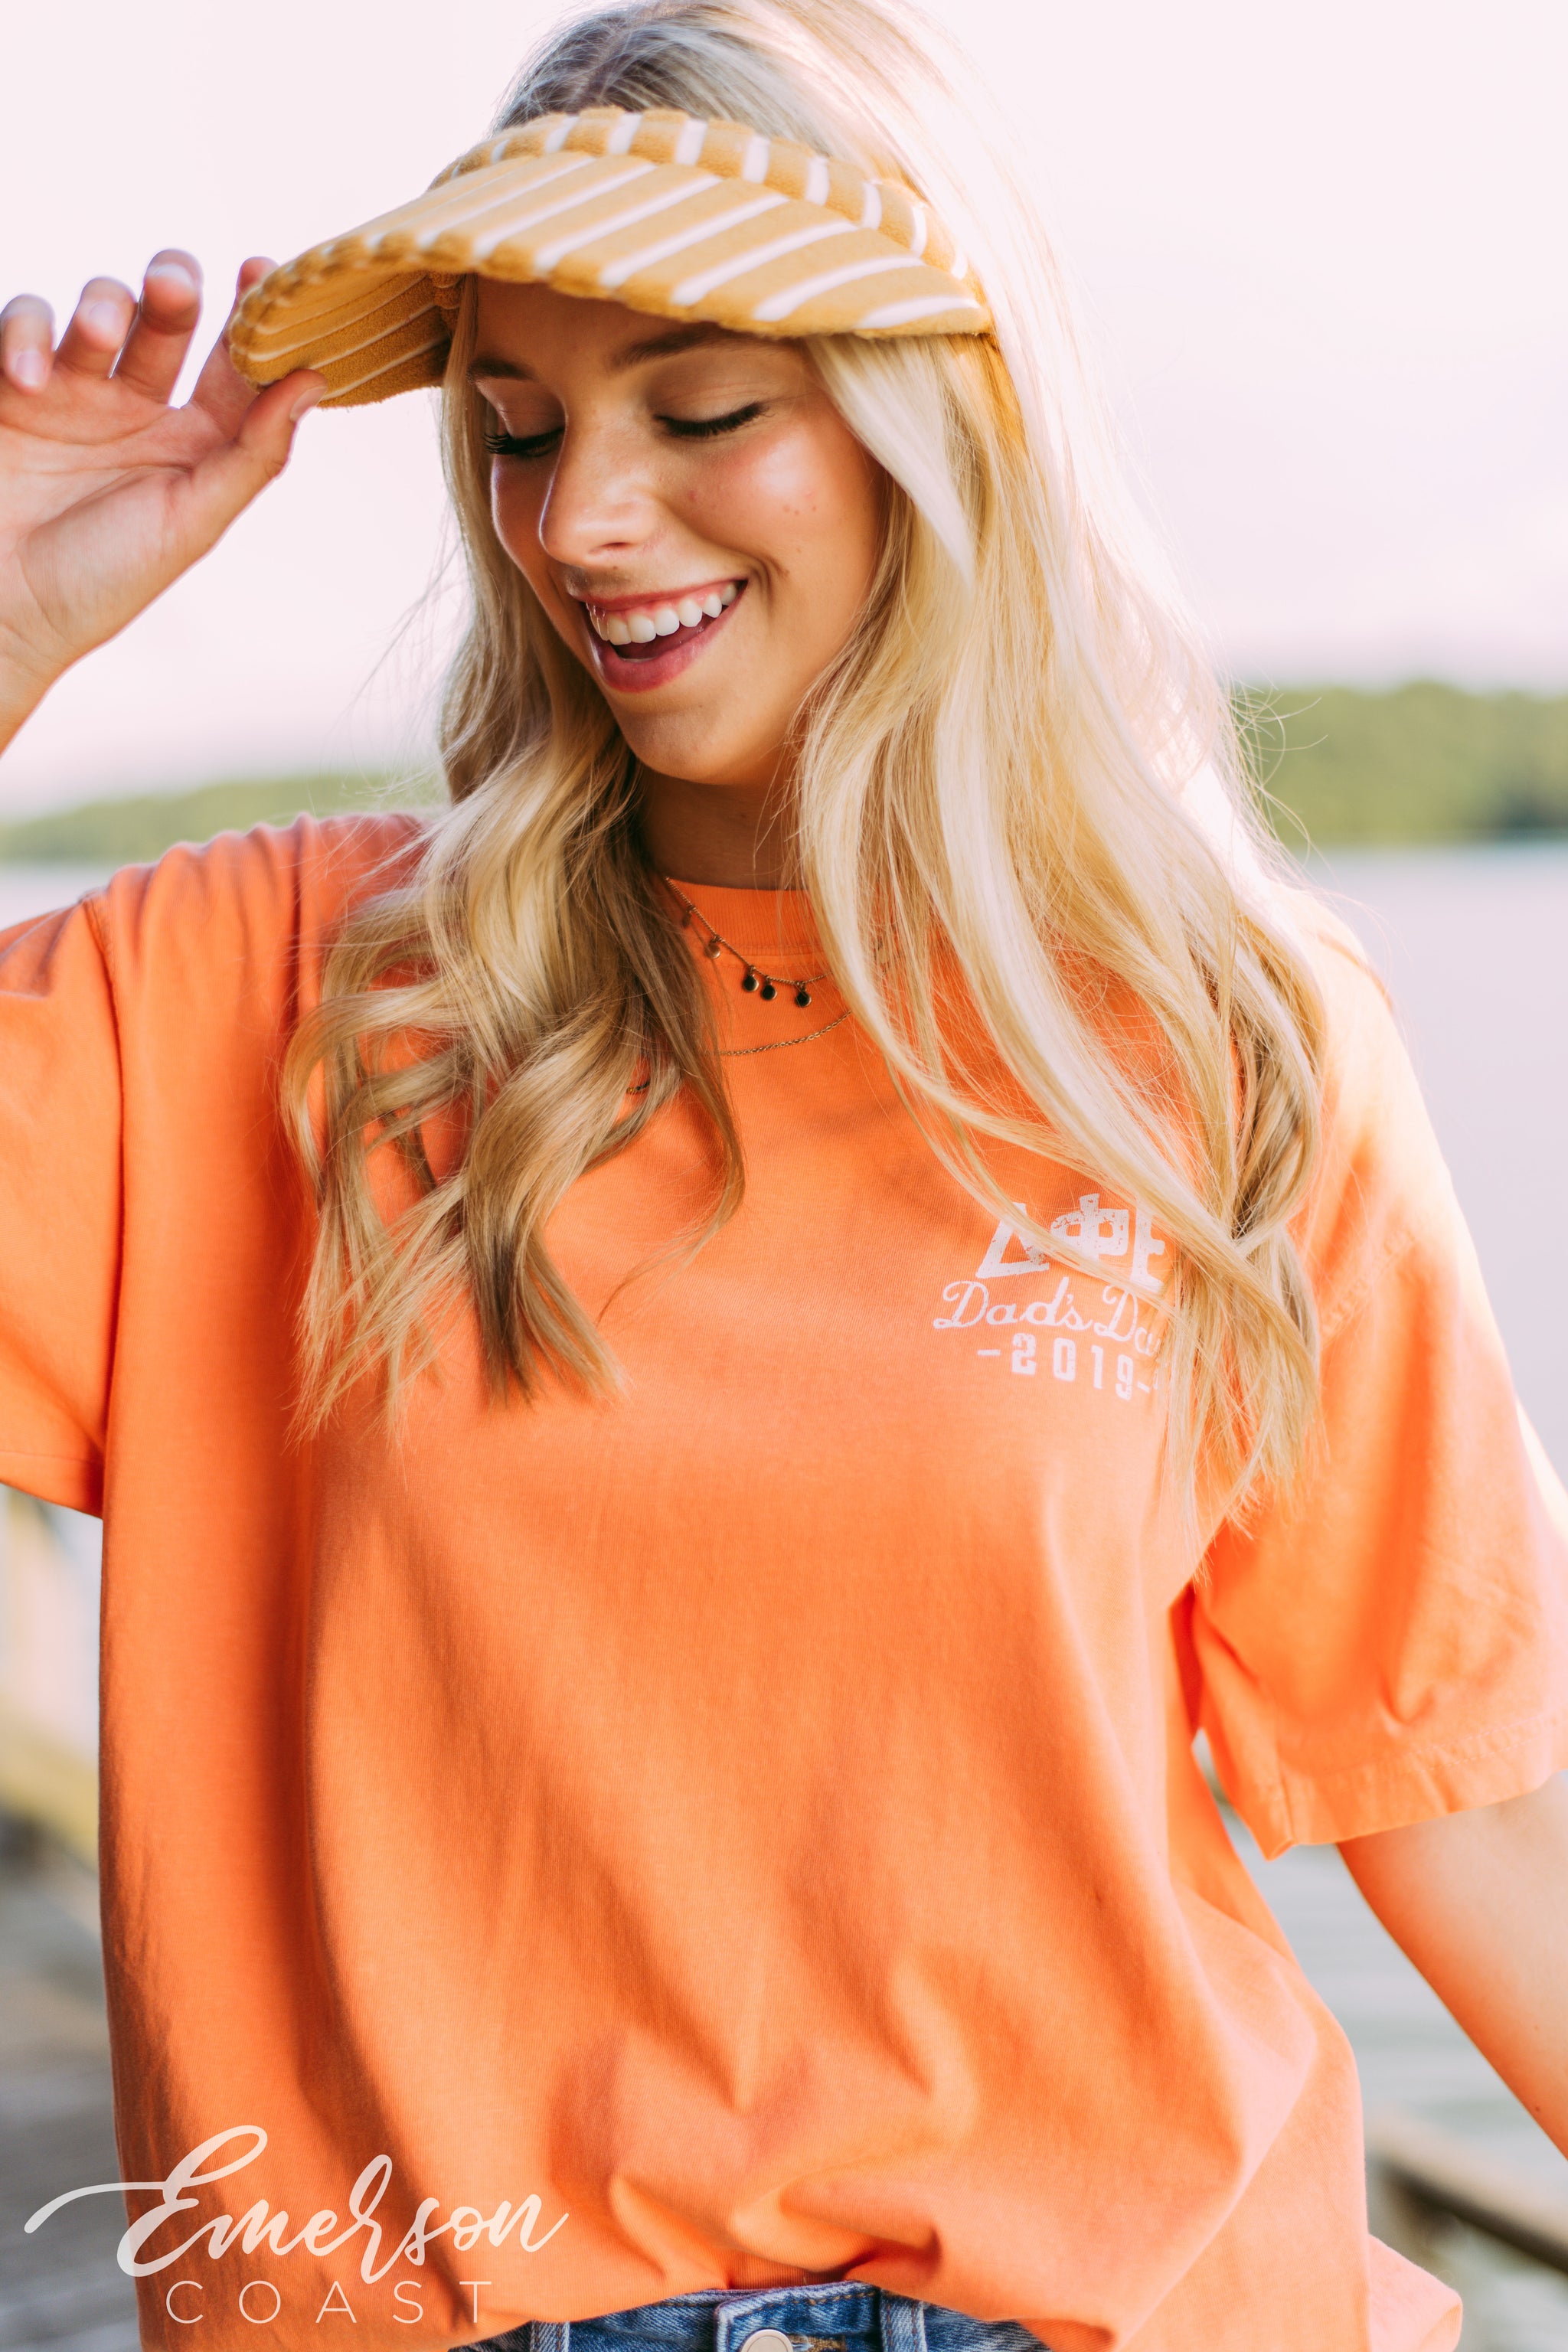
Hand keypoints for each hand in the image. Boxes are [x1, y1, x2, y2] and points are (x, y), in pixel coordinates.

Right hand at [0, 252, 323, 745]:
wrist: (3, 611)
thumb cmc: (104, 580)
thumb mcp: (193, 522)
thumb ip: (254, 453)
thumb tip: (313, 379)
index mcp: (195, 442)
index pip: (234, 363)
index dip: (252, 315)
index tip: (264, 272)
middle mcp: (139, 408)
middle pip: (169, 318)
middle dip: (175, 290)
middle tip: (175, 289)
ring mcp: (75, 391)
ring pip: (100, 308)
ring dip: (104, 306)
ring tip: (96, 336)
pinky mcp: (13, 384)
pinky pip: (21, 323)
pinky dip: (25, 333)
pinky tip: (31, 377)